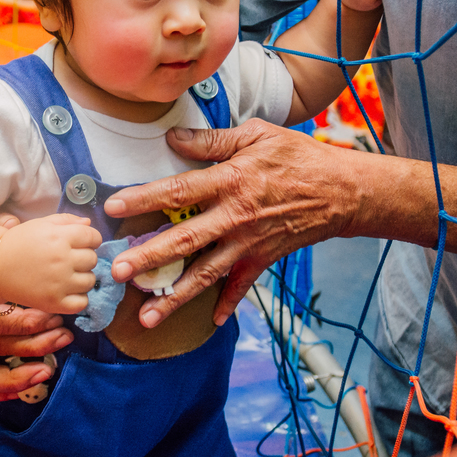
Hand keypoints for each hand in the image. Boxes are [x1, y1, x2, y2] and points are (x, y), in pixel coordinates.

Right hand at [0, 213, 101, 313]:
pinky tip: (67, 291)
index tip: (80, 243)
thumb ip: (67, 220)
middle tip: (69, 259)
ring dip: (82, 277)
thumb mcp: (41, 224)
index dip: (90, 239)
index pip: (94, 237)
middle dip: (84, 257)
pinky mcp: (54, 302)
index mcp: (60, 237)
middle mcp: (62, 259)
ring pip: (90, 280)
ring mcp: (59, 283)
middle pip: (93, 259)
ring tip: (67, 275)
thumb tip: (89, 222)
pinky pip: (83, 302)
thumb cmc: (19, 243)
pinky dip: (78, 298)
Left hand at [105, 119, 366, 327]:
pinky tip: (208, 321)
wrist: (343, 191)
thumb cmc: (298, 156)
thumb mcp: (257, 134)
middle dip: (149, 258)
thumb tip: (173, 138)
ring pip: (205, 274)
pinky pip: (241, 287)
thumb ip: (213, 139)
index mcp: (231, 181)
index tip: (113, 207)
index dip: (144, 198)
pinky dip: (226, 305)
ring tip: (147, 316)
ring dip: (175, 296)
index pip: (179, 191)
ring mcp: (249, 243)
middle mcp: (235, 217)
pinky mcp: (263, 259)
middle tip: (117, 272)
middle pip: (185, 240)